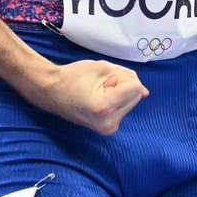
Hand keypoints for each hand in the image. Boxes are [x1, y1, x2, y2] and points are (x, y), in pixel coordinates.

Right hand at [22, 58, 148, 134]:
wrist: (51, 92)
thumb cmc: (72, 76)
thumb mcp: (101, 67)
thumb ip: (127, 75)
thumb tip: (145, 92)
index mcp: (105, 107)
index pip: (135, 88)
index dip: (121, 78)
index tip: (102, 80)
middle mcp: (109, 123)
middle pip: (135, 96)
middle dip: (122, 86)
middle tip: (99, 85)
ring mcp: (108, 129)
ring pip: (131, 103)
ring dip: (120, 94)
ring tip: (97, 92)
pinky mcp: (108, 130)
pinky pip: (124, 109)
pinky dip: (117, 101)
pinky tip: (99, 100)